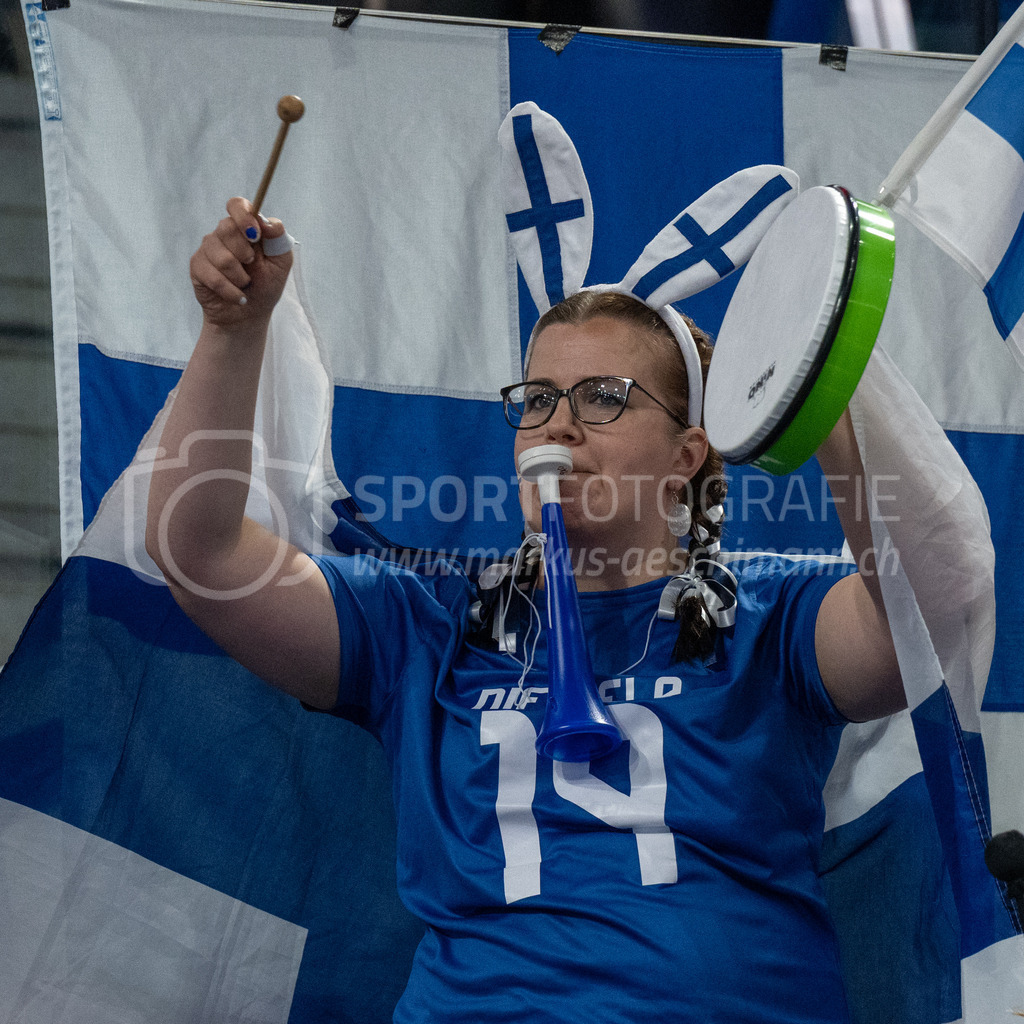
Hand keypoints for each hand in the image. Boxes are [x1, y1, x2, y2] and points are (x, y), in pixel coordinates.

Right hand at [189, 196, 292, 327]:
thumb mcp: (281, 263)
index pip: (237, 205)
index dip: (243, 216)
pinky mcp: (197, 267)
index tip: (255, 235)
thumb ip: (278, 239)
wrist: (249, 316)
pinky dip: (230, 290)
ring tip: (245, 285)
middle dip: (245, 254)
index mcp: (245, 228)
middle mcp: (224, 234)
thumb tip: (267, 222)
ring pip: (221, 255)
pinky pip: (212, 275)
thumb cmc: (265, 287)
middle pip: (226, 228)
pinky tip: (237, 296)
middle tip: (252, 267)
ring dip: (240, 277)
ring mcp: (208, 249)